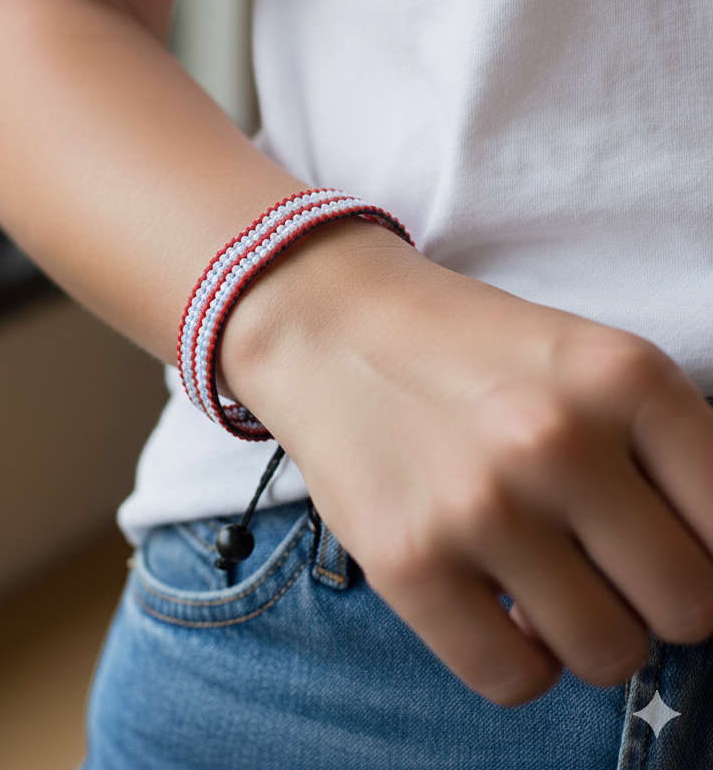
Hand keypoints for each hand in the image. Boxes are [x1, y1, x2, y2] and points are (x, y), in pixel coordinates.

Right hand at [220, 218, 712, 704]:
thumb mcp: (586, 361)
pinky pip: (515, 681)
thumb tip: (706, 578)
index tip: (664, 550)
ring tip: (540, 580)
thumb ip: (663, 452)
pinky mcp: (408, 562)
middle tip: (599, 562)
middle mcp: (560, 442)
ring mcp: (480, 506)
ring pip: (609, 655)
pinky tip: (490, 604)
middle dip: (651, 598)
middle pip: (689, 607)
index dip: (706, 552)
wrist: (332, 325)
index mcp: (626, 378)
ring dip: (585, 632)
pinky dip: (516, 661)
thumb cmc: (467, 351)